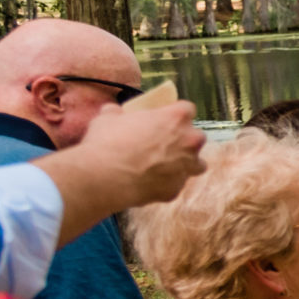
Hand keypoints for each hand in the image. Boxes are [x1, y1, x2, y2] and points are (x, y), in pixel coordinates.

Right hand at [47, 95, 208, 233]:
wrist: (102, 178)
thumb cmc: (106, 144)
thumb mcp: (107, 119)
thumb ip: (117, 113)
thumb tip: (113, 111)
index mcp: (176, 118)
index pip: (187, 109)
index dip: (175, 114)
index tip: (165, 119)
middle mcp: (189, 142)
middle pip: (195, 137)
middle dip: (183, 140)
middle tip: (162, 144)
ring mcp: (186, 168)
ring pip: (196, 164)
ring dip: (184, 164)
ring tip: (162, 166)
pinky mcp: (175, 189)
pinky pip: (175, 185)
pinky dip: (166, 184)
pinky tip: (148, 183)